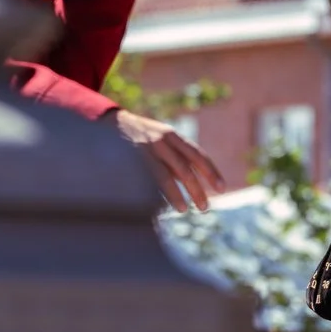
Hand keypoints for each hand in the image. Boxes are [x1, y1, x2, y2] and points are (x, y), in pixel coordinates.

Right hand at [109, 109, 225, 212]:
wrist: (108, 121)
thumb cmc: (141, 136)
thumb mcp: (162, 140)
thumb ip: (177, 157)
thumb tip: (193, 184)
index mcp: (172, 135)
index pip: (197, 155)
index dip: (211, 172)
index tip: (222, 189)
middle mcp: (159, 140)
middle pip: (184, 168)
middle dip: (196, 189)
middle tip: (205, 207)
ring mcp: (142, 149)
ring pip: (163, 176)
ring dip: (175, 195)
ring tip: (184, 209)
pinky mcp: (128, 159)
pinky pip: (144, 179)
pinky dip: (153, 193)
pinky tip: (159, 206)